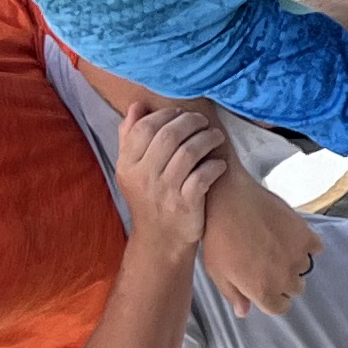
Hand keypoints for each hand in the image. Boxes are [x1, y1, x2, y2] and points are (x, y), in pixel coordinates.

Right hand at [112, 101, 231, 255]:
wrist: (160, 241)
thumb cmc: (149, 199)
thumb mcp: (132, 170)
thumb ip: (130, 137)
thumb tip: (137, 106)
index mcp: (127, 165)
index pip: (144, 128)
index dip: (165, 115)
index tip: (181, 113)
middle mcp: (143, 177)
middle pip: (168, 136)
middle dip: (190, 122)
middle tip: (202, 121)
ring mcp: (164, 192)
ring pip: (188, 153)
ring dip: (206, 139)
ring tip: (215, 136)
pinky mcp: (185, 205)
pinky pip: (202, 177)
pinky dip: (214, 166)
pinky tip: (219, 164)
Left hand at [196, 171, 322, 316]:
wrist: (229, 200)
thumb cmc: (218, 236)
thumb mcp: (217, 271)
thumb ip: (234, 295)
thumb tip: (244, 312)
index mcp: (262, 292)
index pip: (280, 308)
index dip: (273, 297)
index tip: (268, 285)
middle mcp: (284, 279)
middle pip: (295, 289)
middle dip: (284, 279)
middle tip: (269, 261)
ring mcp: (298, 258)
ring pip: (304, 267)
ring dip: (294, 260)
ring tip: (276, 243)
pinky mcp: (306, 236)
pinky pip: (315, 248)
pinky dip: (306, 243)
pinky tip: (290, 234)